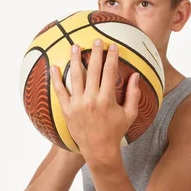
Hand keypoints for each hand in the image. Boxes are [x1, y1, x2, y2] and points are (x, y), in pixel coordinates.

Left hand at [50, 38, 140, 166]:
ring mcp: (77, 104)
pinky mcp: (67, 110)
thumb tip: (136, 76)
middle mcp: (91, 99)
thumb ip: (133, 94)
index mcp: (107, 99)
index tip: (112, 46)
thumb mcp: (129, 114)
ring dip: (75, 60)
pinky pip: (60, 91)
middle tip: (96, 40)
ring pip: (75, 77)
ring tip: (75, 46)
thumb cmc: (115, 132)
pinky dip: (56, 79)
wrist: (99, 150)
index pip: (110, 72)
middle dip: (95, 53)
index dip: (111, 57)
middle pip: (93, 70)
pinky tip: (54, 67)